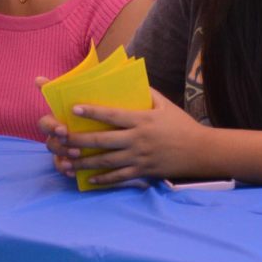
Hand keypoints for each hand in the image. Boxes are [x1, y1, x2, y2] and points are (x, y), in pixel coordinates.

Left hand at [40, 90, 206, 186]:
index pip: (112, 114)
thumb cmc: (181, 125)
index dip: (92, 111)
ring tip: (67, 162)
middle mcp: (138, 139)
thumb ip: (147, 93)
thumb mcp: (165, 105)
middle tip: (61, 139)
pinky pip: (119, 177)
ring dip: (84, 162)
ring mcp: (139, 157)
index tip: (74, 108)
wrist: (200, 150)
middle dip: (79, 140)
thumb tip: (129, 83)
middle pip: (103, 140)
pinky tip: (89, 179)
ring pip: (106, 161)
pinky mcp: (143, 171)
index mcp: (142, 119)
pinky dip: (103, 179)